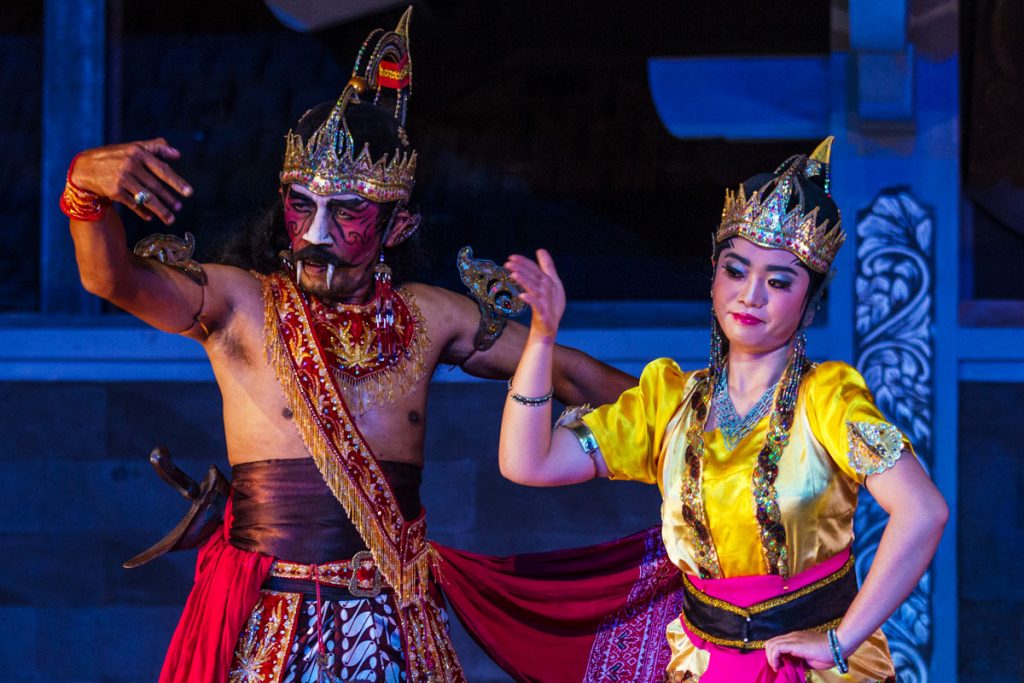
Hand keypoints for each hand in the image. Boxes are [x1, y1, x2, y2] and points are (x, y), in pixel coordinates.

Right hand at [71, 138, 192, 224]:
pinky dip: (142, 212)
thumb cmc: (116, 156)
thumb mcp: (134, 147)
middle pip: (155, 186)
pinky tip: (150, 217)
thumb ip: (156, 147)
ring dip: (160, 210)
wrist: (86, 166)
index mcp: (138, 152)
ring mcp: (121, 179)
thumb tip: (177, 154)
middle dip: (169, 199)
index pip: (162, 169)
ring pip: (146, 198)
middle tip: (180, 207)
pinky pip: (133, 204)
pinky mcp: (113, 191)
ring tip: (170, 218)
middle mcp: (130, 165)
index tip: (189, 193)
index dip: (177, 182)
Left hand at [505, 249, 564, 340]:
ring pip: (534, 289)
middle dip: (522, 269)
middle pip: (534, 277)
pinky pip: (537, 306)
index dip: (524, 262)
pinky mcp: (544, 314)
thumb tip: (541, 250)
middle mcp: (547, 290)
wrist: (549, 327)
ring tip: (514, 275)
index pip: (535, 269)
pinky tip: (522, 296)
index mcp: (548, 281)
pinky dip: (530, 300)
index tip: (511, 257)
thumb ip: (547, 266)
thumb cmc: (550, 304)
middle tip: (508, 263)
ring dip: (525, 281)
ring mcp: (545, 302)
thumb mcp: (552, 283)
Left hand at [764, 630, 834, 670]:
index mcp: (794, 639)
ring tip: (777, 668)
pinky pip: (776, 648)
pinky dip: (773, 657)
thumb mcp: (809, 659)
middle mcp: (791, 636)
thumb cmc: (827, 654)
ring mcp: (792, 638)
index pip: (776, 643)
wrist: (838, 647)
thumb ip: (799, 661)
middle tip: (776, 667)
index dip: (772, 655)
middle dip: (769, 656)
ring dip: (770, 658)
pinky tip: (778, 666)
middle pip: (770, 642)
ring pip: (771, 644)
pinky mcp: (794, 643)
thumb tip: (791, 667)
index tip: (777, 666)